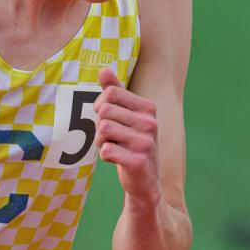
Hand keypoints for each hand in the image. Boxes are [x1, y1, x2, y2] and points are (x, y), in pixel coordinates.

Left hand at [94, 70, 161, 207]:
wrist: (145, 180)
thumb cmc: (131, 143)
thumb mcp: (126, 115)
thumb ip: (114, 92)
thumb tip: (103, 69)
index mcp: (148, 107)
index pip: (110, 93)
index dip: (100, 106)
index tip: (107, 117)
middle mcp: (150, 122)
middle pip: (104, 111)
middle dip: (99, 126)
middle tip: (110, 137)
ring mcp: (146, 142)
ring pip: (103, 130)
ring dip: (100, 141)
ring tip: (113, 147)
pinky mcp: (138, 161)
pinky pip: (106, 150)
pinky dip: (105, 156)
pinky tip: (116, 159)